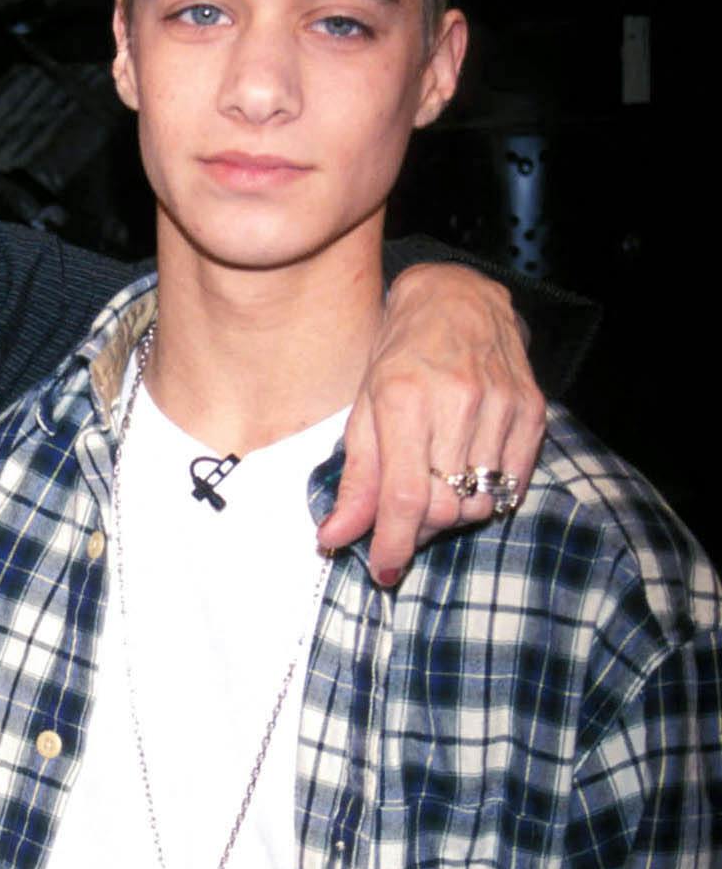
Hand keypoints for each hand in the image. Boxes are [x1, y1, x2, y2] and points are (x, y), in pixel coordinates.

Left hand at [319, 264, 547, 586]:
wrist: (456, 297)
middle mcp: (458, 401)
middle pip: (444, 506)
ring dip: (453, 512)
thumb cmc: (400, 352)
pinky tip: (468, 472)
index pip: (403, 496)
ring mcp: (502, 405)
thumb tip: (334, 537)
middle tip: (405, 520)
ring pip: (480, 500)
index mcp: (405, 399)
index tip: (383, 570)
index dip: (393, 544)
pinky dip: (488, 494)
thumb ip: (356, 479)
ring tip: (436, 484)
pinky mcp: (533, 409)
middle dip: (420, 529)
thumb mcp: (365, 409)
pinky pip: (513, 483)